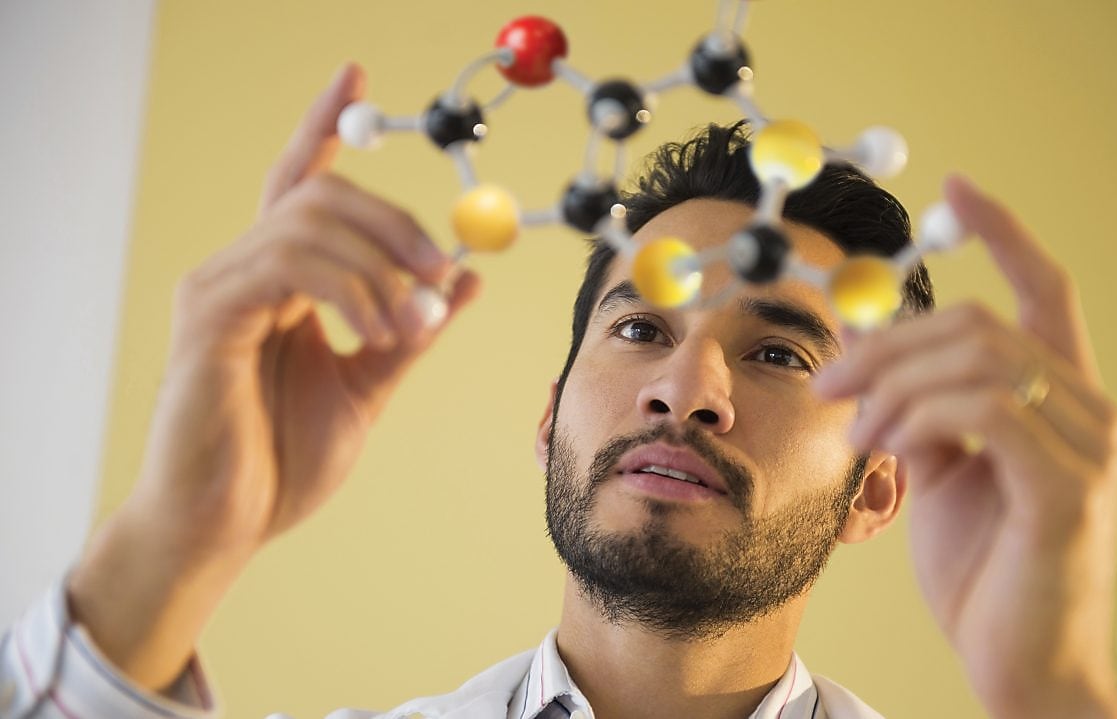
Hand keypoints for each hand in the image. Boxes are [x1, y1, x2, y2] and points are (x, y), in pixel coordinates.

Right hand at [68, 63, 479, 688]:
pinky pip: (289, 264)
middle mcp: (243, 269)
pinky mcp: (210, 315)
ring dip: (381, 266)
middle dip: (394, 220)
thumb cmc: (282, 461)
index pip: (301, 181)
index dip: (325, 123)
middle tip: (441, 269)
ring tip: (408, 328)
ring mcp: (220, 287)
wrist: (226, 525)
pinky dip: (350, 289)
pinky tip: (374, 330)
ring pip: (309, 221)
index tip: (355, 72)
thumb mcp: (370, 383)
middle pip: (318, 191)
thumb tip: (466, 278)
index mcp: (281, 281)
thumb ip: (412, 329)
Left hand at [815, 176, 1116, 717]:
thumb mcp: (939, 472)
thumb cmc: (983, 569)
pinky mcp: (1068, 486)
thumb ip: (919, 410)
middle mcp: (1088, 408)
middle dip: (889, 342)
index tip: (957, 187)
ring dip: (894, 383)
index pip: (1043, 289)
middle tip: (829, 382)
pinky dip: (919, 415)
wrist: (1018, 661)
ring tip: (856, 431)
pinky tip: (887, 446)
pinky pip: (985, 409)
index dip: (1004, 231)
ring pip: (979, 356)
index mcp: (1059, 397)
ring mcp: (1087, 446)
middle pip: (981, 321)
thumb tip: (871, 359)